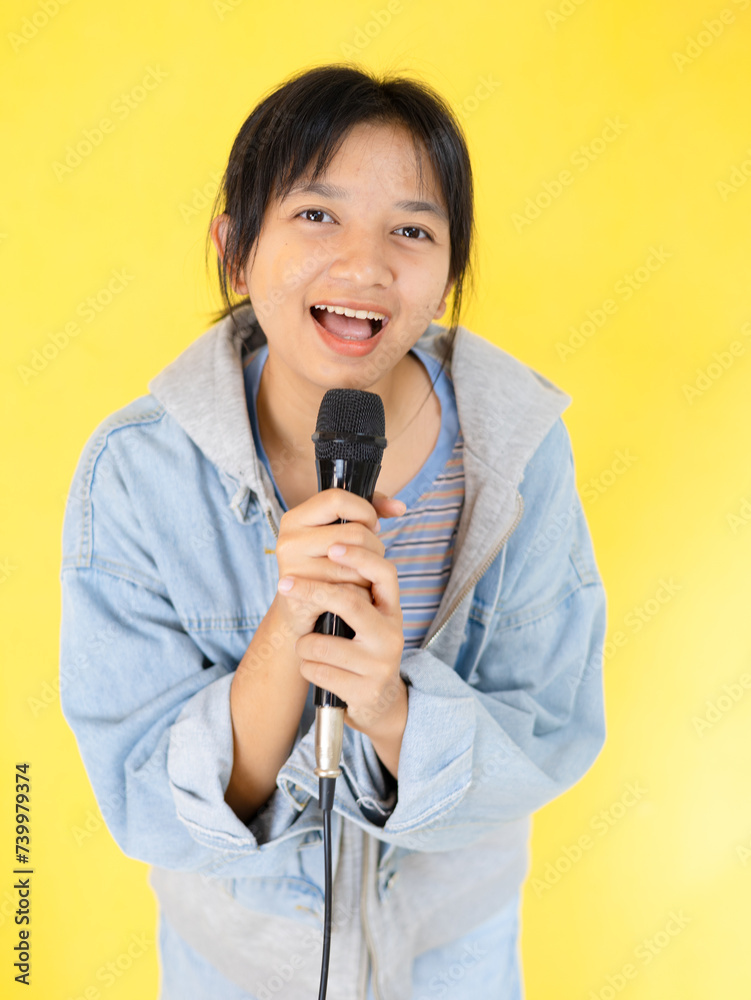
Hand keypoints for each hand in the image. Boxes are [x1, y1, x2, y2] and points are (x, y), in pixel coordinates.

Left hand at [274, 489, 408, 765]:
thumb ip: (356, 579)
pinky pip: (316, 670)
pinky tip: (317, 669)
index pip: (383, 571)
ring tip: (311, 647)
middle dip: (312, 590)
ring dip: (305, 644)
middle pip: (349, 601)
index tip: (332, 547)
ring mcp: (380, 664)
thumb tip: (334, 538)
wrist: (378, 701)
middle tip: (284, 581)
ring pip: (321, 642)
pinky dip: (307, 666)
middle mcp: (392, 633)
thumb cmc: (363, 645)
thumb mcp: (370, 612)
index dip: (358, 556)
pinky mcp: (363, 691)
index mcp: (392, 607)